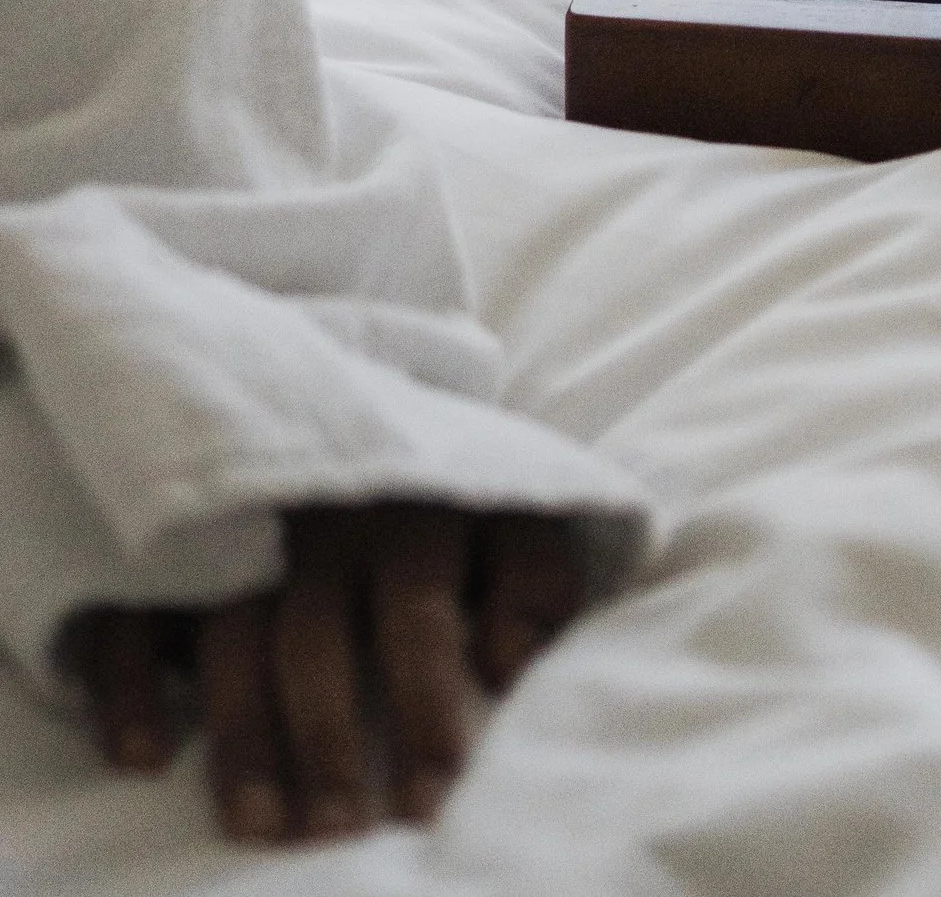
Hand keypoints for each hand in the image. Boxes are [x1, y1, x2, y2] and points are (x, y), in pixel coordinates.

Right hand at [70, 502, 582, 844]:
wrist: (358, 382)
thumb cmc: (446, 487)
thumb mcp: (516, 511)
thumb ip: (536, 583)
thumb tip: (511, 666)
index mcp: (414, 514)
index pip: (419, 622)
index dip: (425, 714)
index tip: (427, 806)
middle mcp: (322, 522)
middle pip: (315, 639)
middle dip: (324, 742)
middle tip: (332, 834)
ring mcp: (241, 528)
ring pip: (229, 635)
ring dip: (240, 734)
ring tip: (257, 826)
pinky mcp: (175, 541)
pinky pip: (134, 606)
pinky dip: (128, 678)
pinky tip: (141, 754)